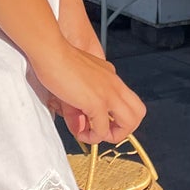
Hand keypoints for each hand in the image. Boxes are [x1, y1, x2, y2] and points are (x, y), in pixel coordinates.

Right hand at [30, 34, 145, 147]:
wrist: (51, 52)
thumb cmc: (57, 61)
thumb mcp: (72, 86)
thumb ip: (77, 110)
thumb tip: (79, 129)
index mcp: (110, 77)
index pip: (127, 101)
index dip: (116, 117)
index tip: (99, 122)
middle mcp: (114, 85)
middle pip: (138, 113)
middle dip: (124, 129)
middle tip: (104, 132)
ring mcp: (108, 93)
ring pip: (129, 123)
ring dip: (113, 136)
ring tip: (94, 136)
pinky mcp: (97, 102)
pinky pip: (102, 129)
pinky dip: (93, 138)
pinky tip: (81, 134)